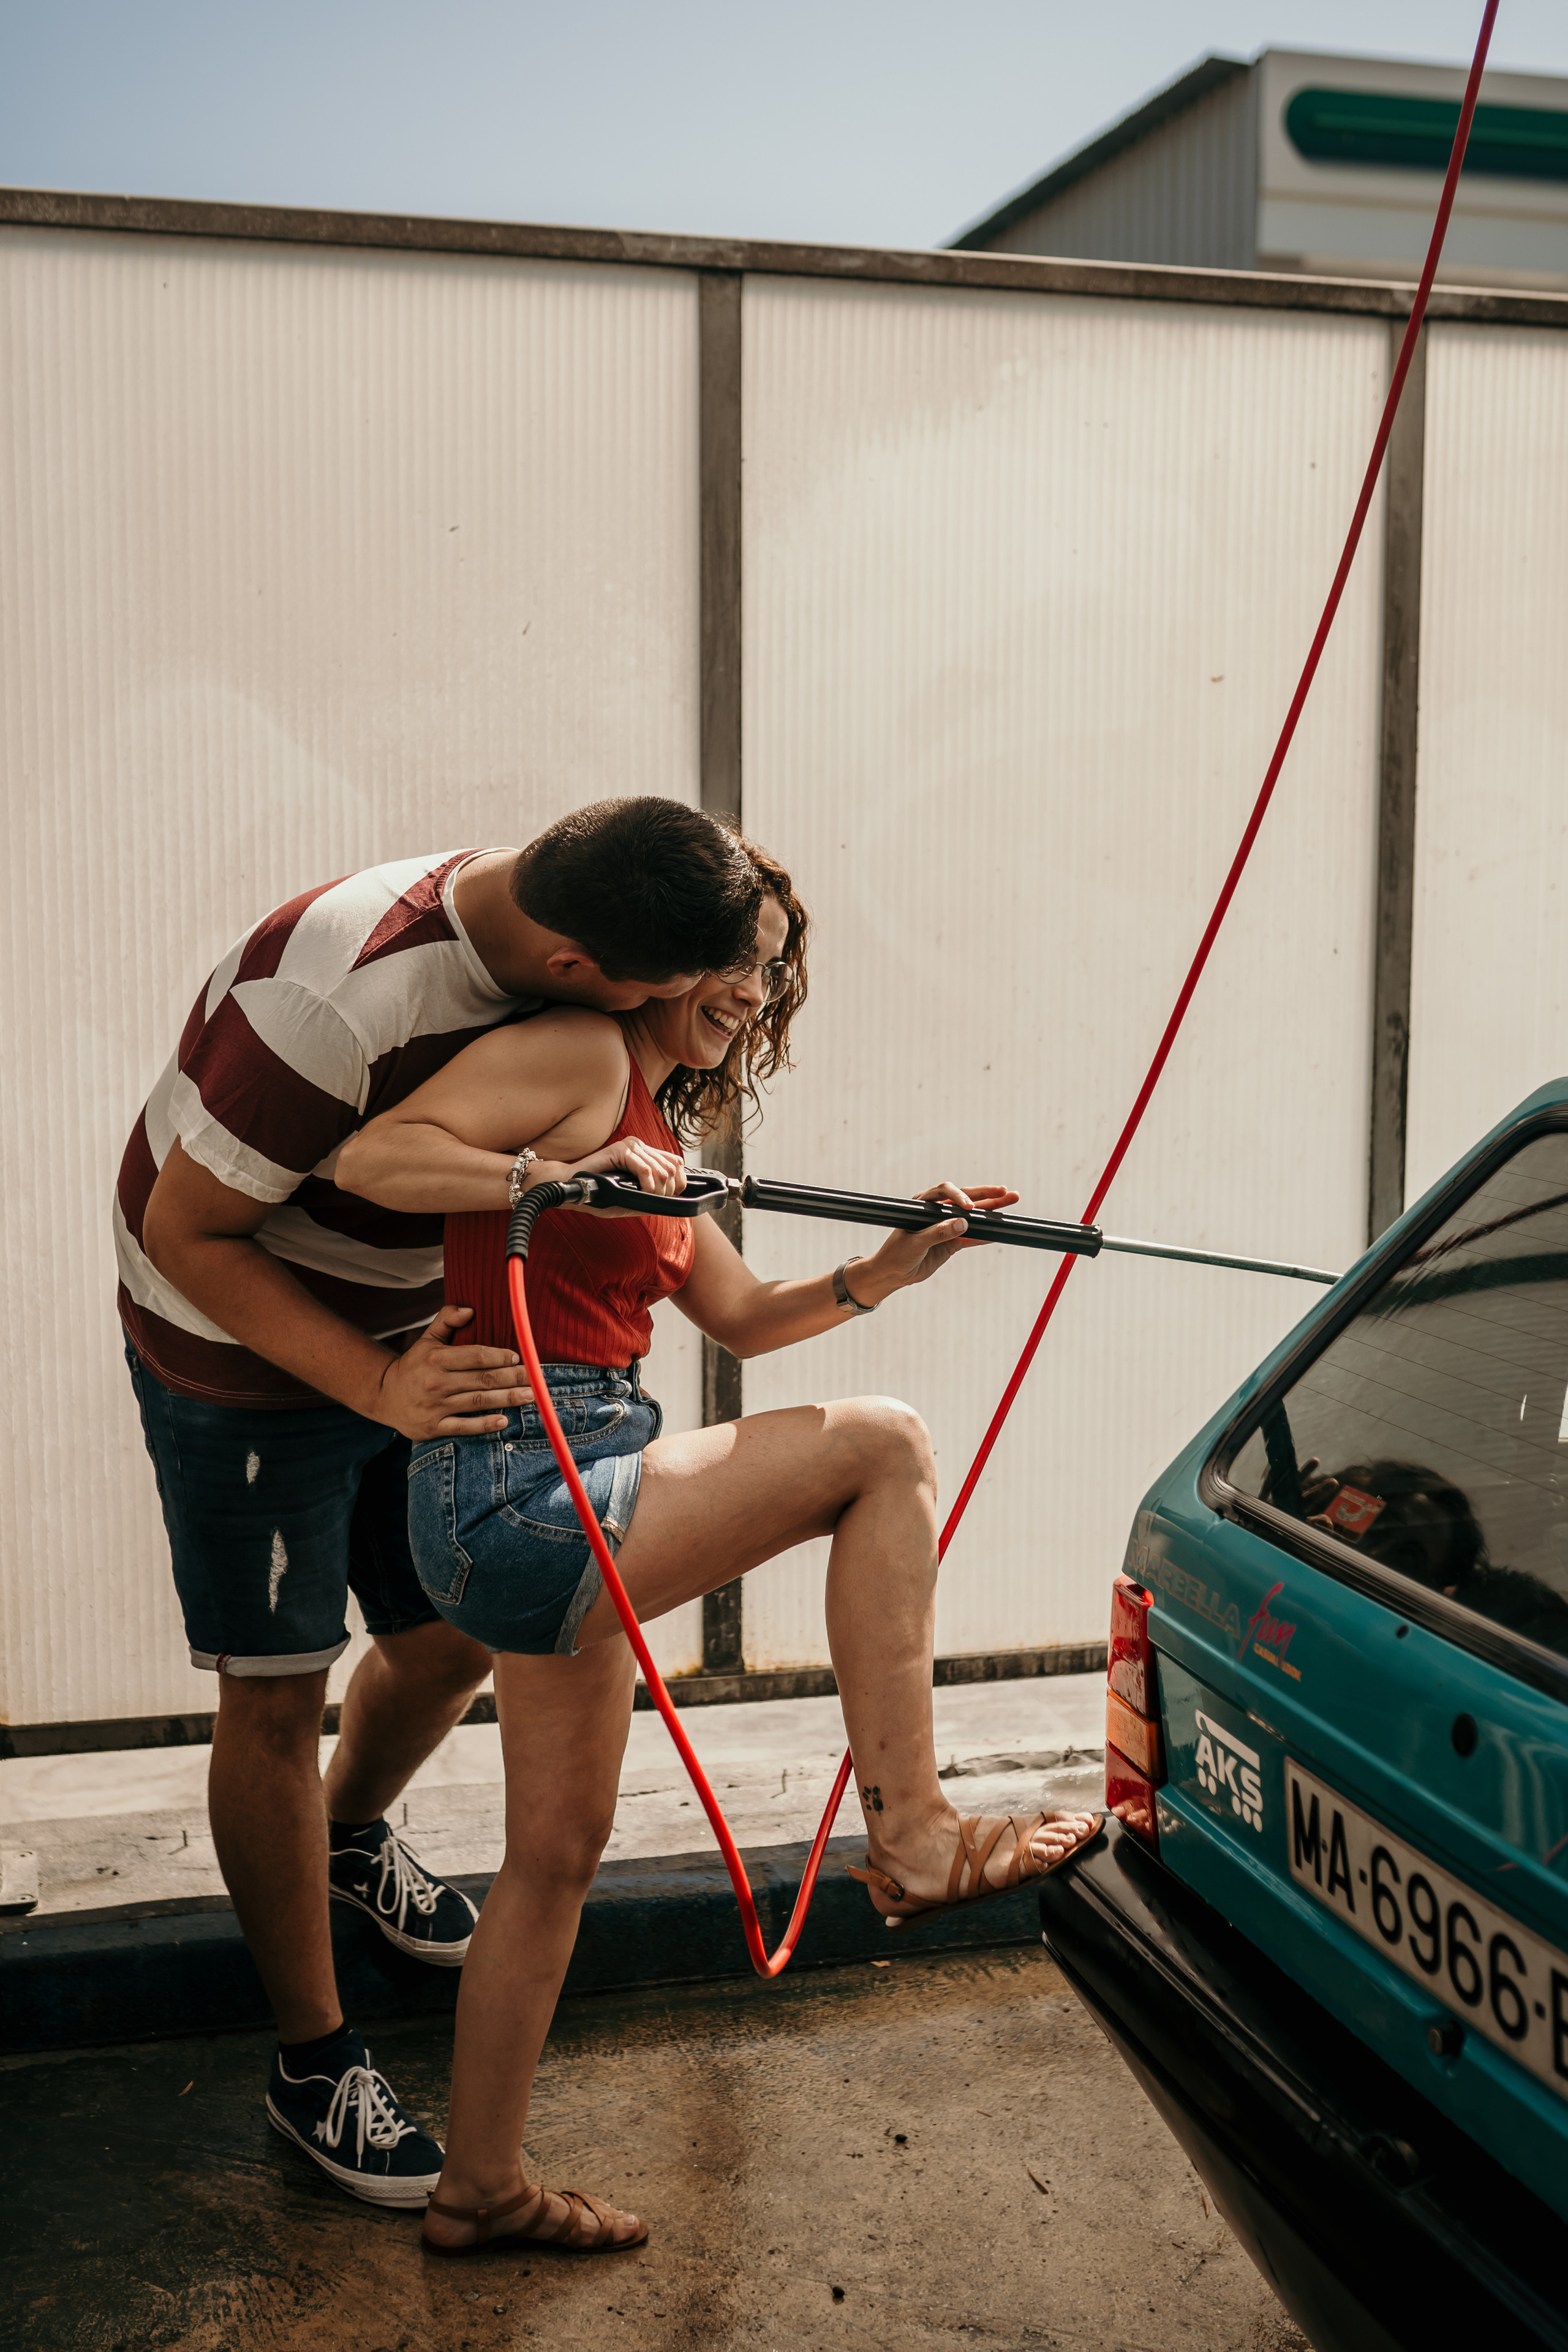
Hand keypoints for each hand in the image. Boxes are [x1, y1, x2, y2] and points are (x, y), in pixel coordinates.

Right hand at [372, 1304, 534, 1438]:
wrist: (383, 1395)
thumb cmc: (414, 1365)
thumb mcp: (426, 1338)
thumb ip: (447, 1320)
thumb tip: (471, 1309)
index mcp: (436, 1358)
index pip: (475, 1356)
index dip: (499, 1356)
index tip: (518, 1358)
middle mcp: (436, 1382)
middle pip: (482, 1379)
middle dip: (512, 1378)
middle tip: (536, 1378)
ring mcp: (435, 1407)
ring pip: (478, 1402)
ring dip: (506, 1399)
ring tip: (529, 1396)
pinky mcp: (433, 1427)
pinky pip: (463, 1427)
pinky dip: (484, 1425)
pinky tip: (504, 1421)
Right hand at [530, 1136, 686, 1214]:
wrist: (573, 1189)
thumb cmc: (599, 1194)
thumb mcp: (630, 1198)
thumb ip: (650, 1197)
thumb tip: (673, 1201)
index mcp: (644, 1155)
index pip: (677, 1163)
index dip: (679, 1182)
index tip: (668, 1197)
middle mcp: (640, 1146)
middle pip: (673, 1167)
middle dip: (669, 1189)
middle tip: (654, 1200)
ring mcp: (630, 1146)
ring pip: (661, 1170)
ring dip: (658, 1190)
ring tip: (646, 1197)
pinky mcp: (620, 1149)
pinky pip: (645, 1169)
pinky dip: (648, 1184)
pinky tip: (643, 1191)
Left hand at [857, 1180, 1021, 1298]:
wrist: (892, 1274)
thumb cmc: (896, 1253)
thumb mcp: (915, 1243)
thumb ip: (938, 1233)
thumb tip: (963, 1223)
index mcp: (923, 1204)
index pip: (944, 1192)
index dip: (958, 1196)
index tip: (969, 1207)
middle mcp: (937, 1211)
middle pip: (965, 1199)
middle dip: (986, 1195)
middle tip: (1005, 1192)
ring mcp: (947, 1226)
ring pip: (973, 1216)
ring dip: (991, 1211)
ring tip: (1011, 1201)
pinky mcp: (953, 1241)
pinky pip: (972, 1237)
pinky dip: (985, 1235)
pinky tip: (999, 1231)